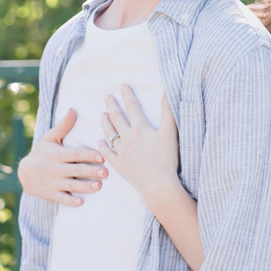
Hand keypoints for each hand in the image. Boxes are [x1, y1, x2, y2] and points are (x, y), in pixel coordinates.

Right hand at [18, 108, 105, 205]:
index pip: (75, 154)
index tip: (101, 156)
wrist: (24, 173)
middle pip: (76, 170)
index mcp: (58, 154)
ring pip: (71, 186)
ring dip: (85, 187)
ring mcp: (54, 183)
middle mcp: (56, 169)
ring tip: (98, 186)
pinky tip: (81, 202)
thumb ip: (63, 125)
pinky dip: (70, 201)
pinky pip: (61, 199)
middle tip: (105, 173)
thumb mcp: (50, 138)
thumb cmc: (42, 153)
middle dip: (91, 171)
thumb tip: (73, 109)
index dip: (88, 155)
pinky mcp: (52, 194)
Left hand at [100, 88, 179, 209]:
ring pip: (110, 134)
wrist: (158, 184)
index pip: (132, 107)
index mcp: (140, 129)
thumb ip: (168, 111)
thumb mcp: (170, 132)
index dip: (128, 95)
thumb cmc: (166, 158)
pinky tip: (100, 141)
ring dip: (105, 122)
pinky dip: (103, 146)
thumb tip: (167, 92)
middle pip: (117, 118)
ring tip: (102, 114)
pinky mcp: (120, 165)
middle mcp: (128, 138)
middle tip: (107, 97)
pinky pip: (108, 153)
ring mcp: (122, 152)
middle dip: (112, 106)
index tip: (123, 86)